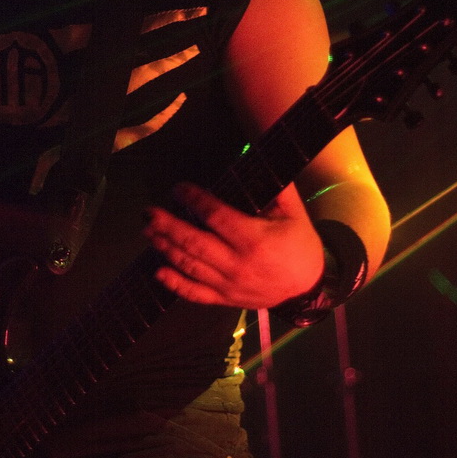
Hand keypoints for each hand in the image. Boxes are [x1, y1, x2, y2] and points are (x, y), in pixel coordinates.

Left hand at [143, 182, 323, 309]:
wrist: (308, 287)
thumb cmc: (299, 244)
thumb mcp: (294, 213)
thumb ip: (277, 188)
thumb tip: (260, 157)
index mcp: (253, 238)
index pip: (215, 216)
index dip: (194, 200)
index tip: (178, 188)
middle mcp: (237, 263)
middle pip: (194, 242)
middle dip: (168, 226)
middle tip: (148, 212)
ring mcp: (229, 284)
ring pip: (190, 266)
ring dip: (166, 249)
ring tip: (149, 233)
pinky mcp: (226, 300)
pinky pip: (196, 294)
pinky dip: (175, 284)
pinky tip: (158, 272)